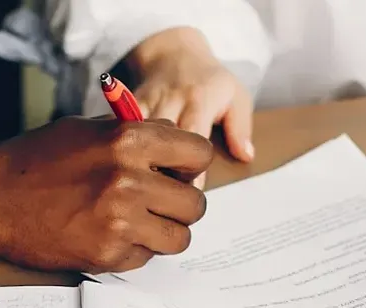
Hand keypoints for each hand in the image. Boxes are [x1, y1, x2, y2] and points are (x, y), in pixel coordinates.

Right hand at [0, 116, 212, 272]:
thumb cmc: (36, 160)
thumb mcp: (87, 130)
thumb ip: (135, 136)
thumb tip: (176, 148)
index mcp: (128, 140)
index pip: (198, 154)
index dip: (190, 166)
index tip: (177, 173)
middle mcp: (129, 180)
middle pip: (195, 204)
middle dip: (181, 206)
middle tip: (159, 205)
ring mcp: (119, 222)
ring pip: (179, 238)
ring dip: (164, 233)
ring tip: (138, 224)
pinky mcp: (106, 255)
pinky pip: (146, 258)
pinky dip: (133, 251)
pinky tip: (107, 236)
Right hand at [125, 26, 255, 181]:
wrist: (172, 52)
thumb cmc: (209, 81)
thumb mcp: (235, 96)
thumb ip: (240, 127)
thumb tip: (245, 155)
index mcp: (199, 99)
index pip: (194, 137)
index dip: (192, 168)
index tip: (191, 192)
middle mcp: (170, 100)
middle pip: (162, 141)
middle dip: (163, 170)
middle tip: (166, 197)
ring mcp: (145, 103)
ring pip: (138, 138)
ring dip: (140, 164)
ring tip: (142, 190)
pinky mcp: (125, 106)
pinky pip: (120, 131)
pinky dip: (122, 150)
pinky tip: (124, 171)